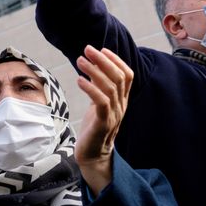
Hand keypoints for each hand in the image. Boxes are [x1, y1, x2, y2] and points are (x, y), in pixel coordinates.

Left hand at [74, 46, 132, 193]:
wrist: (93, 156)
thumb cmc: (94, 128)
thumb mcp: (99, 104)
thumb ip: (100, 87)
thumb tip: (93, 66)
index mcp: (122, 100)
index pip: (127, 75)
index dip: (116, 60)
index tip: (101, 49)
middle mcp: (121, 106)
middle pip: (118, 77)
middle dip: (103, 60)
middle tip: (87, 49)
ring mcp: (114, 115)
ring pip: (110, 87)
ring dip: (93, 71)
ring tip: (80, 61)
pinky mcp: (103, 123)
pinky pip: (101, 102)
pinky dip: (90, 88)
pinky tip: (79, 80)